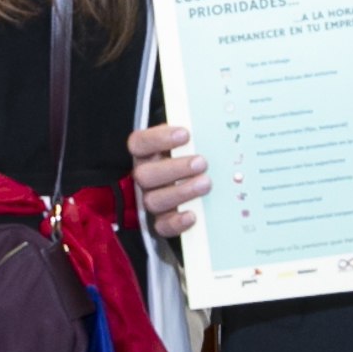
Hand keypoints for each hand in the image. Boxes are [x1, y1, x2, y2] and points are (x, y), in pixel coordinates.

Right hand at [129, 123, 206, 238]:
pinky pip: (162, 226)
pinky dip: (176, 222)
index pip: (139, 143)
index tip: (185, 134)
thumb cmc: (193, 156)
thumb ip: (195, 136)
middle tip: (201, 163)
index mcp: (146, 153)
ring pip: (153, 200)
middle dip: (174, 168)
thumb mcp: (191, 143)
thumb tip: (213, 125)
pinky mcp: (161, 222)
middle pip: (144, 174)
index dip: (159, 138)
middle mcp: (145, 176)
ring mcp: (152, 199)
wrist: (200, 184)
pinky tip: (193, 215)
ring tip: (205, 183)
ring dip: (180, 192)